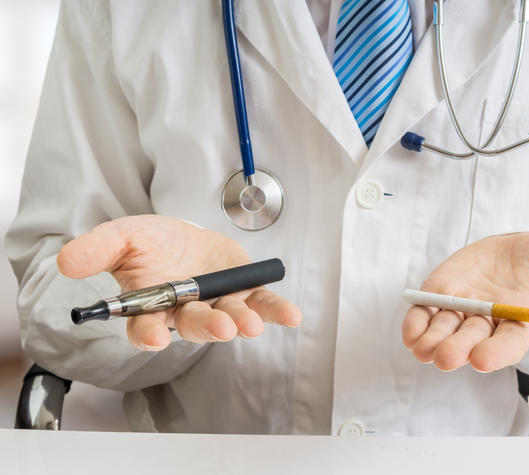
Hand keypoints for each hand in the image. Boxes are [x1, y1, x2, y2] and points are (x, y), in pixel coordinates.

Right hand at [58, 215, 300, 350]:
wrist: (185, 237)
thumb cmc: (152, 244)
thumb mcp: (123, 236)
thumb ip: (97, 248)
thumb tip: (66, 263)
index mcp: (150, 307)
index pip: (145, 328)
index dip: (148, 334)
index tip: (152, 337)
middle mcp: (184, 313)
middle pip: (193, 325)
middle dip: (207, 327)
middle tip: (220, 328)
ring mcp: (217, 304)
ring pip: (229, 317)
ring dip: (241, 322)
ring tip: (248, 324)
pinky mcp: (244, 294)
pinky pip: (262, 305)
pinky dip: (276, 312)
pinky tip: (291, 317)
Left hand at [402, 232, 528, 371]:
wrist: (524, 246)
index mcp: (522, 323)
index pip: (509, 344)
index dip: (496, 352)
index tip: (484, 360)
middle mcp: (490, 321)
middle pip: (471, 340)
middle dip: (457, 349)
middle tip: (446, 357)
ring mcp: (464, 307)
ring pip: (444, 330)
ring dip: (431, 340)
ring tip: (422, 348)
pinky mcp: (444, 290)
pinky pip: (427, 310)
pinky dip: (417, 320)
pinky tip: (410, 330)